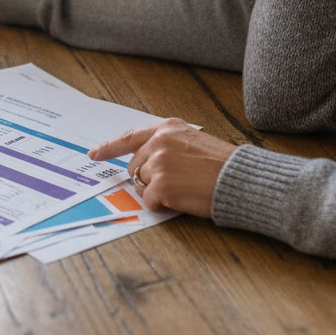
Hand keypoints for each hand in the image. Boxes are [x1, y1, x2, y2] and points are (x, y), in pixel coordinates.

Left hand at [88, 118, 235, 215]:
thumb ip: (168, 146)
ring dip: (157, 193)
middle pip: (135, 167)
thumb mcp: (194, 142)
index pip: (130, 137)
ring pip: (141, 185)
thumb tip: (145, 164)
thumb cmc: (224, 165)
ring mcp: (157, 163)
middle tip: (174, 184)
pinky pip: (149, 202)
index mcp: (168, 128)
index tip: (93, 154)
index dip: (109, 147)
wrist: (242, 179)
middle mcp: (158, 142)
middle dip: (147, 179)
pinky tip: (182, 200)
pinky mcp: (159, 185)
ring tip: (184, 189)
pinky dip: (162, 206)